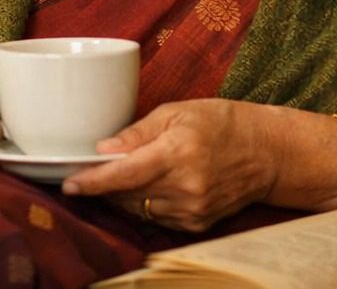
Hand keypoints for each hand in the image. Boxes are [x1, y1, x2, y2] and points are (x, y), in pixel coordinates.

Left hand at [61, 100, 277, 232]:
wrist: (267, 152)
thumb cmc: (221, 123)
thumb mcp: (178, 112)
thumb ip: (137, 132)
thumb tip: (103, 150)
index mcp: (178, 153)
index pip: (124, 174)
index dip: (93, 181)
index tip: (69, 184)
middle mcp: (185, 187)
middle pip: (126, 195)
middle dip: (103, 186)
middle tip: (88, 172)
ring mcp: (193, 210)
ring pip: (138, 210)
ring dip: (122, 196)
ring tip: (123, 174)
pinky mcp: (198, 224)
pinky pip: (157, 218)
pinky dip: (144, 204)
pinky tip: (149, 186)